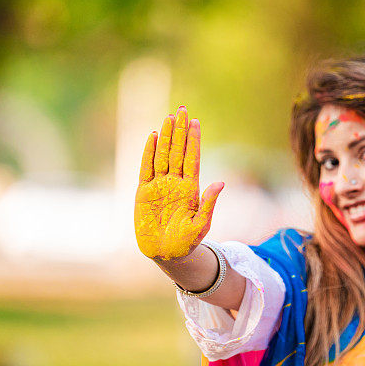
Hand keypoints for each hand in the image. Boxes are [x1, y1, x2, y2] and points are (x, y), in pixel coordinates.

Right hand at [134, 106, 223, 261]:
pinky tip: (152, 136)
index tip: (195, 122)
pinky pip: (145, 168)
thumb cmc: (187, 242)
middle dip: (180, 131)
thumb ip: (209, 203)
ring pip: (162, 155)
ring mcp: (159, 186)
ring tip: (169, 118)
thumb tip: (221, 183)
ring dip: (165, 137)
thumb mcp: (201, 224)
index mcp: (191, 188)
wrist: (167, 255)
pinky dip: (148, 152)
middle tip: (182, 110)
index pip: (192, 158)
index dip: (193, 140)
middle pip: (178, 151)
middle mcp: (175, 183)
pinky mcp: (143, 192)